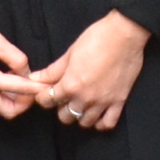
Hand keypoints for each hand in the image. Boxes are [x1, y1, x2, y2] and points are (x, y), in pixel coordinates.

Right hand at [0, 3, 39, 118]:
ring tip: (26, 84)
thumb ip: (16, 59)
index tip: (47, 87)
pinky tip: (12, 80)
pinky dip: (5, 95)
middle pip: (7, 111)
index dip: (34, 89)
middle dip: (24, 103)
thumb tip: (28, 73)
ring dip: (15, 101)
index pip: (17, 91)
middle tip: (35, 89)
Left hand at [32, 11, 149, 131]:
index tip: (45, 92)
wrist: (125, 35)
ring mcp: (103, 102)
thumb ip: (52, 71)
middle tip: (65, 96)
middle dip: (61, 107)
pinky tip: (98, 113)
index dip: (43, 97)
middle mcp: (85, 98)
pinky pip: (108, 124)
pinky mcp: (119, 102)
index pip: (48, 101)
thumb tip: (35, 78)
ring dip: (80, 115)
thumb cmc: (96, 39)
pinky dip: (101, 122)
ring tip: (81, 103)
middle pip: (65, 116)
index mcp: (70, 85)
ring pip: (85, 123)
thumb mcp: (69, 53)